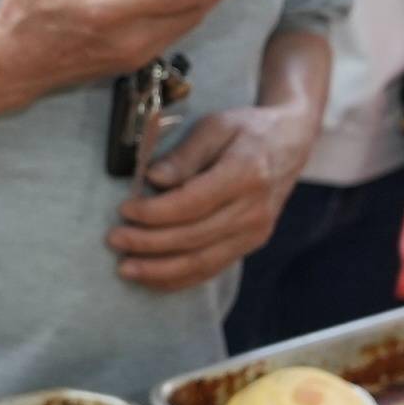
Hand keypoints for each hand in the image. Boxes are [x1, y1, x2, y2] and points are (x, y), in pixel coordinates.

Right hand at [0, 0, 248, 101]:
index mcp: (112, 10)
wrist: (11, 67)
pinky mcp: (131, 61)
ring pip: (186, 25)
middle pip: (193, 10)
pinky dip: (187, 13)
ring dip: (205, 0)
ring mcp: (133, 53)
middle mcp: (131, 37)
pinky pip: (172, 34)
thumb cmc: (24, 11)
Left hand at [110, 100, 315, 289]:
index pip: (192, 203)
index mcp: (246, 173)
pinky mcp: (250, 245)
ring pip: (202, 262)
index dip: (154, 212)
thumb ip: (184, 155)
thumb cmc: (247, 130)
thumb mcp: (215, 126)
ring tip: (126, 268)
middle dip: (148, 243)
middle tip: (114, 240)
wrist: (290, 144)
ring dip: (160, 270)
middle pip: (193, 237)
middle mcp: (253, 210)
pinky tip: (152, 278)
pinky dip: (179, 278)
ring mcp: (255, 232)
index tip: (124, 210)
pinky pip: (212, 269)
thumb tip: (153, 179)